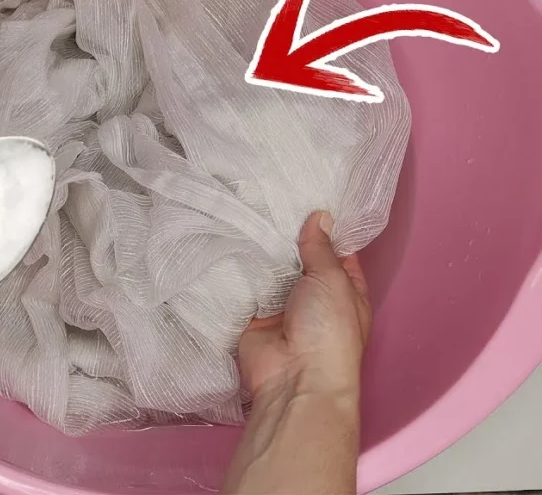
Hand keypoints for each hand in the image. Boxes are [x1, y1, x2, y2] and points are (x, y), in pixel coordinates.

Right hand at [239, 211, 371, 399]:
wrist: (293, 378)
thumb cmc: (328, 331)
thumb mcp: (332, 280)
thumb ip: (321, 248)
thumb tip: (320, 216)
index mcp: (346, 290)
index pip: (337, 252)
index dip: (326, 229)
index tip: (308, 198)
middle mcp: (314, 298)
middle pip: (300, 259)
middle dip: (287, 236)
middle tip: (270, 199)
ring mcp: (282, 306)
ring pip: (270, 270)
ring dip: (261, 250)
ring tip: (248, 212)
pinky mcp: (252, 314)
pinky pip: (244, 285)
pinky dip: (238, 268)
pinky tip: (229, 238)